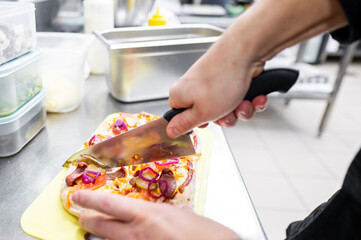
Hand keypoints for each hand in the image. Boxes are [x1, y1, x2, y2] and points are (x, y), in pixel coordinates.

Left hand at [73, 190, 238, 239]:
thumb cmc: (206, 235)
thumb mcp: (188, 217)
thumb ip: (173, 214)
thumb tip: (172, 214)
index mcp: (148, 215)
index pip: (109, 204)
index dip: (90, 199)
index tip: (78, 196)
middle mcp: (137, 234)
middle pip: (101, 227)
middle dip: (89, 220)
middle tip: (82, 216)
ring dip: (103, 236)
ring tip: (98, 230)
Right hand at [167, 26, 265, 137]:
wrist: (245, 53)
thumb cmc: (221, 79)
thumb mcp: (201, 113)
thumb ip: (184, 124)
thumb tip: (170, 130)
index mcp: (181, 95)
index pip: (181, 118)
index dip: (196, 123)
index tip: (207, 124)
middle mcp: (196, 89)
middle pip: (209, 117)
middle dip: (224, 119)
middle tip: (227, 113)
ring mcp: (214, 84)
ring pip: (227, 110)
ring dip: (239, 111)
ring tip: (243, 102)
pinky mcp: (230, 81)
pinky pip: (239, 100)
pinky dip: (249, 101)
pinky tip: (253, 97)